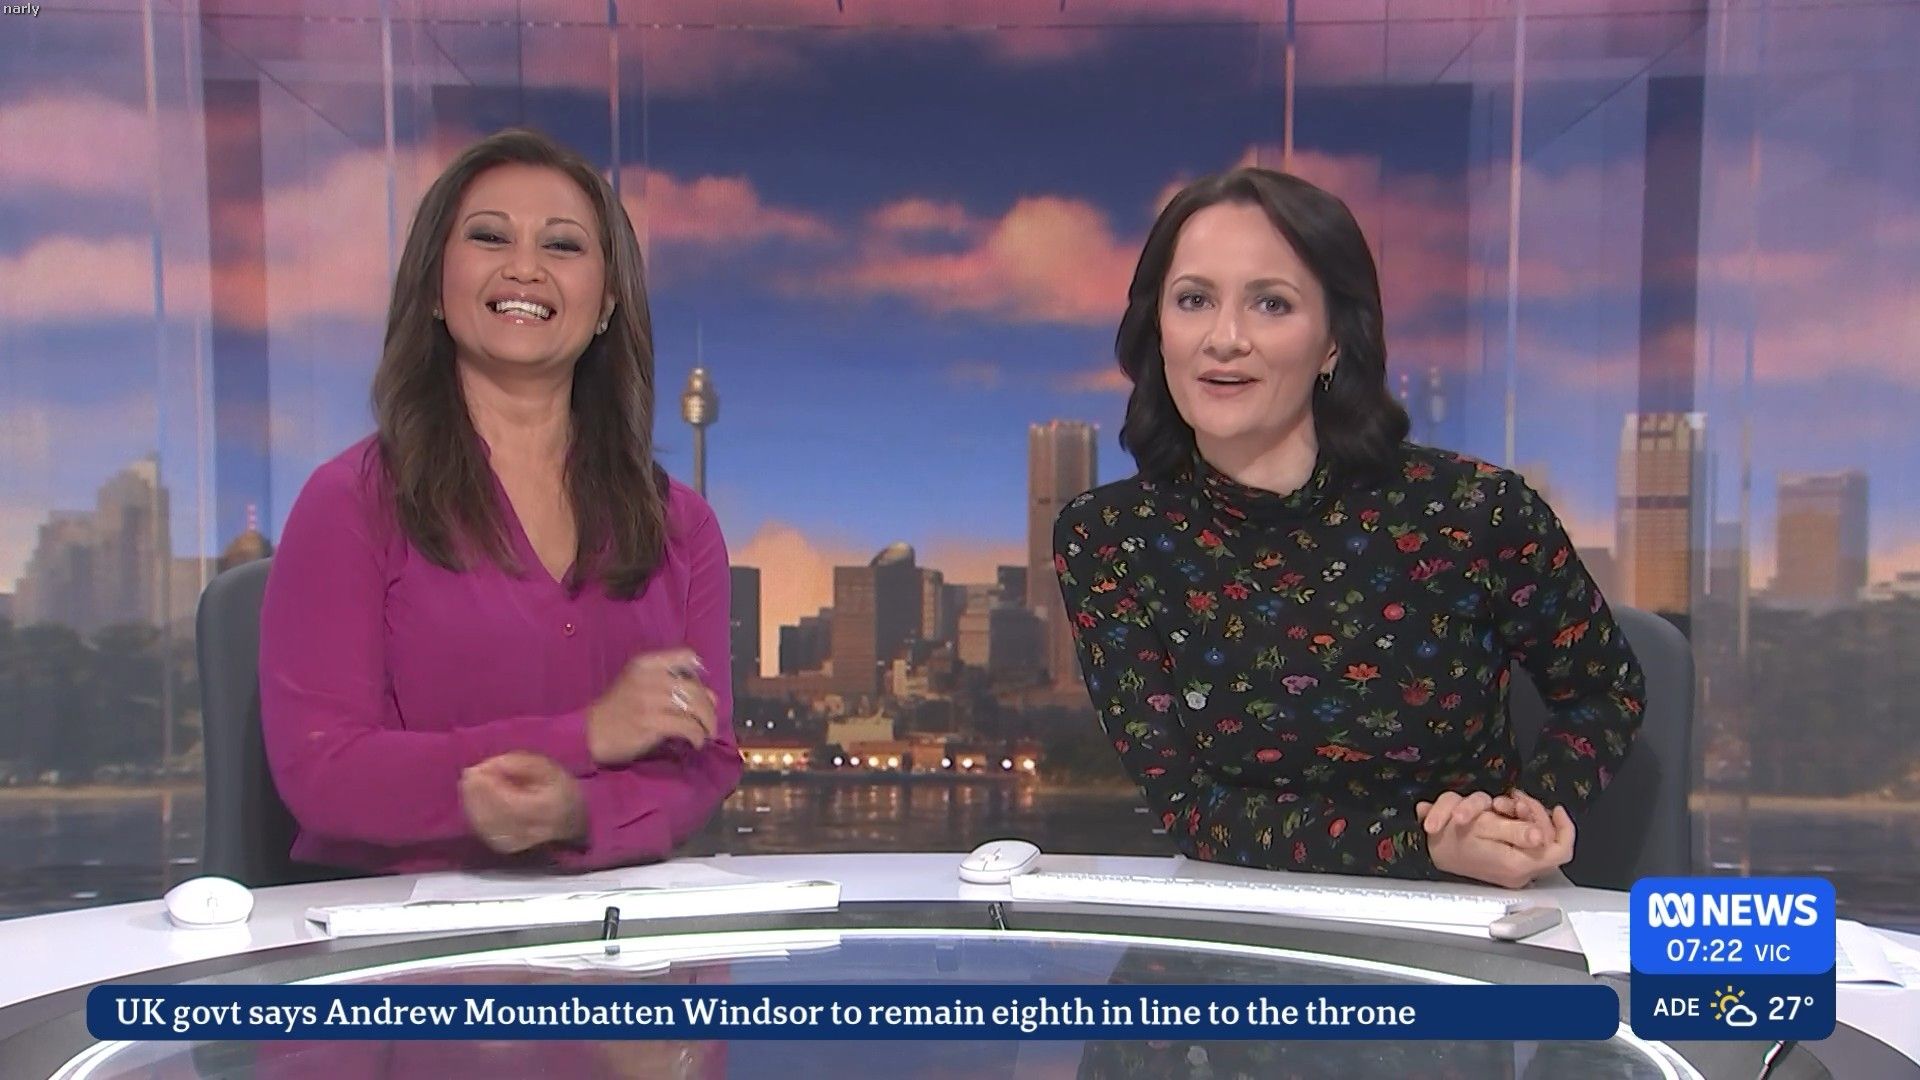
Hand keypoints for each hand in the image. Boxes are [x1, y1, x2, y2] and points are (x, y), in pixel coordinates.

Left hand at [460, 751, 586, 853]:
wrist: (571, 819)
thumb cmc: (558, 788)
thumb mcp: (546, 767)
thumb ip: (519, 764)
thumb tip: (490, 766)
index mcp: (547, 809)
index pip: (512, 803)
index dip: (490, 788)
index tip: (476, 770)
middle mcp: (533, 831)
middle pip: (496, 816)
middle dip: (477, 794)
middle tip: (467, 775)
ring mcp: (519, 842)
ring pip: (488, 826)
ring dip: (473, 805)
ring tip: (467, 785)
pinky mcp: (508, 847)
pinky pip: (486, 833)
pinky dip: (475, 816)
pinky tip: (472, 801)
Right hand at [585, 647, 718, 765]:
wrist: (590, 731)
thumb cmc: (616, 709)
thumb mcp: (637, 683)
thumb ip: (668, 683)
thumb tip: (712, 695)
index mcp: (645, 664)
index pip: (684, 655)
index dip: (699, 673)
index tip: (702, 690)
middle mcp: (650, 677)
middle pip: (695, 688)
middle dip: (708, 707)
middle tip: (710, 721)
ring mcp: (651, 700)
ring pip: (695, 707)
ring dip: (707, 723)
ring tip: (707, 733)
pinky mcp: (652, 722)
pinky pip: (687, 726)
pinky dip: (697, 736)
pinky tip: (696, 742)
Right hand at [1417, 789, 1574, 888]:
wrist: (1426, 852)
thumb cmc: (1451, 837)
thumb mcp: (1484, 827)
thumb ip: (1516, 831)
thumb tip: (1541, 835)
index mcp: (1519, 865)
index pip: (1560, 850)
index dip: (1564, 827)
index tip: (1557, 808)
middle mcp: (1519, 870)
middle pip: (1547, 838)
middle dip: (1534, 812)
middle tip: (1516, 799)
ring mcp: (1511, 867)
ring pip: (1533, 835)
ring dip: (1518, 813)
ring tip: (1497, 804)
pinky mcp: (1503, 861)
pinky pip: (1519, 839)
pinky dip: (1509, 821)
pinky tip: (1492, 812)